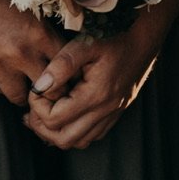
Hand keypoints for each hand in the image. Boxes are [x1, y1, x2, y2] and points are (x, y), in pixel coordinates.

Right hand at [0, 0, 63, 103]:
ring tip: (30, 91)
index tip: (71, 79)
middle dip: (53, 93)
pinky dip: (5, 87)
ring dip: (26, 95)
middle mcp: (22, 53)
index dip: (72, 76)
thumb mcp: (33, 13)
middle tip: (54, 92)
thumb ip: (48, 36)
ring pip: (21, 96)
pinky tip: (9, 81)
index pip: (68, 67)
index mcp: (41, 35)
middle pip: (50, 89)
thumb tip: (65, 57)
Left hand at [25, 15, 168, 149]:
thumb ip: (60, 66)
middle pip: (64, 138)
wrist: (144, 38)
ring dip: (58, 132)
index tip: (37, 88)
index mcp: (96, 94)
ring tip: (46, 114)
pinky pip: (93, 135)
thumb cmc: (114, 38)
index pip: (54, 119)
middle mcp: (106, 109)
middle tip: (35, 108)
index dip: (37, 106)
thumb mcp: (84, 45)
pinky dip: (76, 131)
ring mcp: (114, 112)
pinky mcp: (117, 111)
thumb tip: (39, 87)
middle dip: (42, 126)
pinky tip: (67, 115)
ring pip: (79, 141)